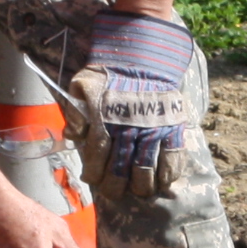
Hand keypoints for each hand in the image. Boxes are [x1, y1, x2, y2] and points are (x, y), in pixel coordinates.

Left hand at [67, 9, 194, 199]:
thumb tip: (72, 137)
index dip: (94, 175)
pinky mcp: (173, 129)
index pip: (97, 159)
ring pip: (146, 171)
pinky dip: (168, 176)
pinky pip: (173, 159)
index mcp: (104, 121)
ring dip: (141, 187)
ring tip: (139, 190)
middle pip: (120, 171)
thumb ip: (75, 112)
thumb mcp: (81, 86)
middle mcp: (128, 130)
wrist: (141, 57)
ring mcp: (153, 130)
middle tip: (114, 190)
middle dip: (115, 187)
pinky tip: (163, 183)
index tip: (94, 179)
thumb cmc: (108, 75)